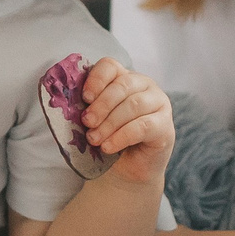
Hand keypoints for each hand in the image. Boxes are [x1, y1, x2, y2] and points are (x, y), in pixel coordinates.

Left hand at [80, 58, 172, 183]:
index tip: (84, 98)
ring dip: (110, 123)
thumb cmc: (109, 139)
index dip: (96, 79)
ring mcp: (159, 103)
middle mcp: (144, 85)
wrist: (127, 169)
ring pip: (134, 105)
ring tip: (94, 139)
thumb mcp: (95, 121)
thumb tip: (69, 106)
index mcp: (123, 78)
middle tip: (87, 122)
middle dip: (101, 105)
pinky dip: (122, 136)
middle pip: (123, 85)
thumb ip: (88, 109)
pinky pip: (143, 126)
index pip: (110, 66)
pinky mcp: (165, 125)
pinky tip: (108, 147)